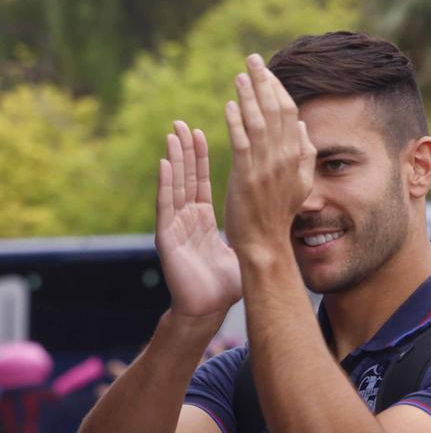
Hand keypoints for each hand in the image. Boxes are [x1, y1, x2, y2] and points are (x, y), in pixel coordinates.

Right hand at [156, 122, 239, 322]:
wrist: (209, 308)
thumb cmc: (224, 283)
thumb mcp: (238, 248)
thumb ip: (245, 229)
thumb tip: (264, 216)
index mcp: (202, 218)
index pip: (201, 180)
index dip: (199, 157)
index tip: (200, 132)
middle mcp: (187, 217)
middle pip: (185, 177)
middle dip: (183, 150)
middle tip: (181, 123)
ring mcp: (176, 225)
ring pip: (174, 186)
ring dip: (173, 159)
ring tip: (172, 134)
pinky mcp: (168, 237)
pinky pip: (167, 206)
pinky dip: (166, 184)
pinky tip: (164, 164)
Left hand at [222, 55, 313, 260]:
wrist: (266, 242)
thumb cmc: (279, 214)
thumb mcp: (301, 183)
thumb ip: (304, 154)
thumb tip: (300, 125)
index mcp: (298, 158)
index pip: (289, 115)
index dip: (278, 90)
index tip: (266, 72)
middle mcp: (285, 159)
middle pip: (276, 112)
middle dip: (263, 83)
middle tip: (252, 59)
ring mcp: (267, 167)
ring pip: (260, 122)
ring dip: (250, 96)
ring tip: (240, 75)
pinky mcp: (247, 175)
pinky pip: (243, 142)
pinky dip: (237, 122)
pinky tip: (230, 105)